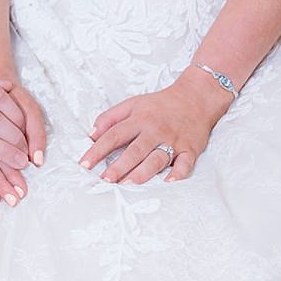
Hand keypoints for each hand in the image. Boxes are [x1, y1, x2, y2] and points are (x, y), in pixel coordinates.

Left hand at [80, 68, 233, 184]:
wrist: (196, 97)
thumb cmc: (161, 104)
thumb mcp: (133, 104)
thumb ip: (110, 117)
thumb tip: (91, 134)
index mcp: (140, 119)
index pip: (114, 135)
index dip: (98, 149)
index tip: (84, 164)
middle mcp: (155, 130)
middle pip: (135, 150)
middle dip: (119, 165)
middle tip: (105, 180)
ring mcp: (174, 140)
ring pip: (157, 158)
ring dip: (143, 171)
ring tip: (129, 183)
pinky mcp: (190, 149)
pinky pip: (185, 163)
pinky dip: (178, 173)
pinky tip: (169, 182)